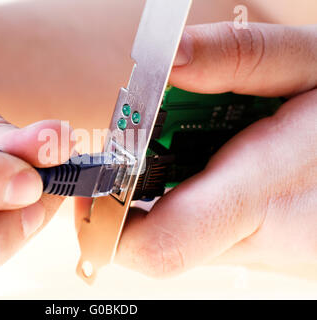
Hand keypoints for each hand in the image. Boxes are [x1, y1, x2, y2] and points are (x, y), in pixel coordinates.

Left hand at [76, 22, 316, 277]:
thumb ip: (239, 58)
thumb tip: (167, 59)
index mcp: (265, 197)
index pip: (153, 248)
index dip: (108, 222)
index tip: (100, 178)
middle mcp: (261, 241)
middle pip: (156, 243)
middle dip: (132, 195)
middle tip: (146, 140)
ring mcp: (267, 253)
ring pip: (179, 236)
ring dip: (165, 190)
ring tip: (192, 140)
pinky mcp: (271, 250)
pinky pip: (207, 231)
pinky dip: (193, 197)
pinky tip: (220, 158)